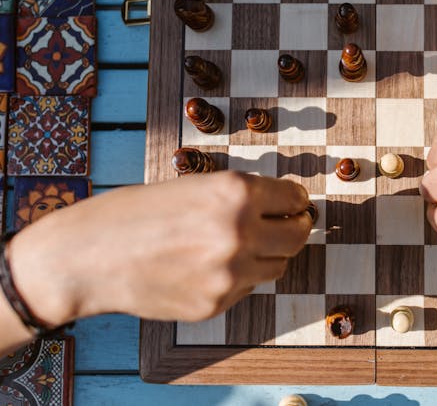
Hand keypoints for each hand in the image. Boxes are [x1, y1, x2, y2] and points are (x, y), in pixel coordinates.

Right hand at [6, 171, 311, 324]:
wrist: (87, 257)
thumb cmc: (133, 212)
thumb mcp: (191, 185)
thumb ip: (238, 195)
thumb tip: (281, 203)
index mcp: (234, 193)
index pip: (295, 198)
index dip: (296, 200)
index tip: (295, 203)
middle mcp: (239, 233)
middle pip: (297, 236)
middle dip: (296, 227)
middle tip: (289, 224)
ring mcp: (229, 274)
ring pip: (277, 265)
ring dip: (269, 254)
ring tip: (243, 244)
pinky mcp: (215, 304)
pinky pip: (247, 288)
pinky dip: (240, 276)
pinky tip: (211, 266)